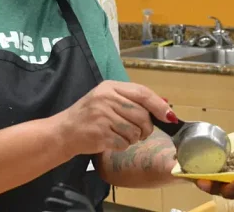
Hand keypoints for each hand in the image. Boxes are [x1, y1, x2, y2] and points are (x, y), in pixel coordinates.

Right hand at [58, 81, 172, 155]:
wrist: (64, 131)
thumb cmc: (90, 116)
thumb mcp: (108, 100)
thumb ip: (133, 101)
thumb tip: (165, 107)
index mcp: (110, 87)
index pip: (142, 93)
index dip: (159, 106)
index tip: (170, 117)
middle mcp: (106, 98)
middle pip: (142, 115)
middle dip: (145, 128)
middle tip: (138, 132)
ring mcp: (102, 116)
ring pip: (135, 131)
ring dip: (132, 138)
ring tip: (120, 135)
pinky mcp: (100, 134)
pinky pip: (124, 143)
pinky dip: (122, 146)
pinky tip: (111, 141)